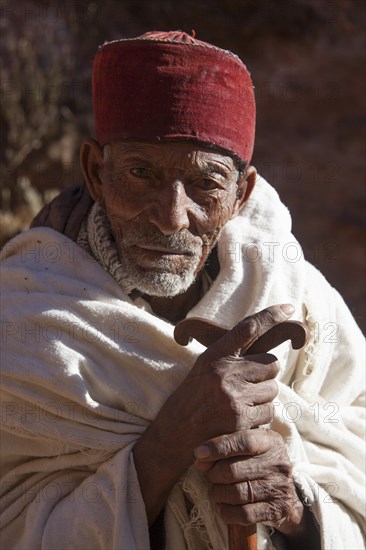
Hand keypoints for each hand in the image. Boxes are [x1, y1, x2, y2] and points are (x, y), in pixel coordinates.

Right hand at [149, 305, 294, 470]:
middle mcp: (225, 372)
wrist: (175, 433)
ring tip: (238, 406)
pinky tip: (239, 421)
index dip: (270, 316)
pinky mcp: (242, 420)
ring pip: (272, 390)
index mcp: (215, 355)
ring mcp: (234, 396)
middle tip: (245, 387)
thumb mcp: (205, 367)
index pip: (247, 328)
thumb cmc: (192, 398)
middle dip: (264, 376)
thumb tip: (263, 347)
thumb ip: (230, 355)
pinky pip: (269, 413)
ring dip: (262, 399)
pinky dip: (259, 419)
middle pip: (271, 364)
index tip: (289, 308)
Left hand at [194, 428, 306, 537]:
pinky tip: (222, 506)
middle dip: (214, 474)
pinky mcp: (277, 509)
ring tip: (215, 491)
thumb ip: (226, 445)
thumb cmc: (256, 462)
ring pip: (237, 493)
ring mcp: (280, 487)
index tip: (198, 453)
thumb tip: (200, 456)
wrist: (283, 492)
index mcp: (271, 441)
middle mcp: (279, 462)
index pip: (243, 441)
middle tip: (209, 475)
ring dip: (218, 493)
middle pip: (234, 470)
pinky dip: (227, 511)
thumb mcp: (248, 446)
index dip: (218, 447)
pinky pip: (244, 514)